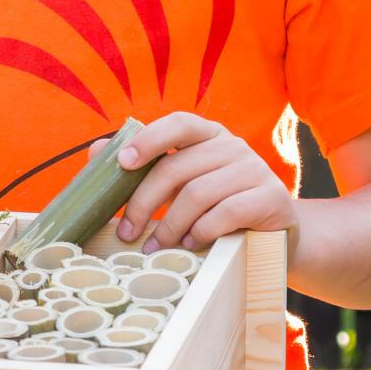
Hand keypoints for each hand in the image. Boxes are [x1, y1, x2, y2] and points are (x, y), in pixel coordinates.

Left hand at [113, 112, 296, 251]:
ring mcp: (256, 169)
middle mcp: (233, 146)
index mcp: (208, 135)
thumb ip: (142, 168)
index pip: (178, 124)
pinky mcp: (272, 198)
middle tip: (127, 232)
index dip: (148, 139)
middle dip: (144, 202)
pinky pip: (226, 213)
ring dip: (170, 225)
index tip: (123, 163)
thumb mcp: (179, 185)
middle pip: (177, 167)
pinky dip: (202, 232)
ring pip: (197, 193)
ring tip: (158, 245)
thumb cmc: (216, 207)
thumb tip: (96, 152)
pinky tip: (192, 244)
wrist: (274, 235)